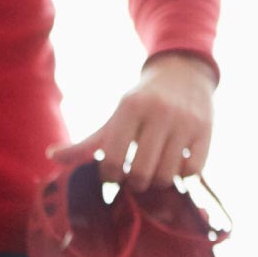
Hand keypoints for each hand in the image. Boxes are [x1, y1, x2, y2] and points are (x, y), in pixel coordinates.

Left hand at [50, 53, 215, 191]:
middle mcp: (159, 113)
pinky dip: (182, 176)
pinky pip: (192, 172)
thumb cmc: (141, 103)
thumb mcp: (114, 118)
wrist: (183, 73)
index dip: (108, 177)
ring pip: (167, 176)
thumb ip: (86, 143)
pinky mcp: (206, 131)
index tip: (112, 175)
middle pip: (140, 173)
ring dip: (157, 182)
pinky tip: (175, 165)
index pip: (111, 160)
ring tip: (154, 172)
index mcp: (130, 108)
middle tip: (133, 177)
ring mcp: (185, 122)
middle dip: (134, 183)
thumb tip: (51, 156)